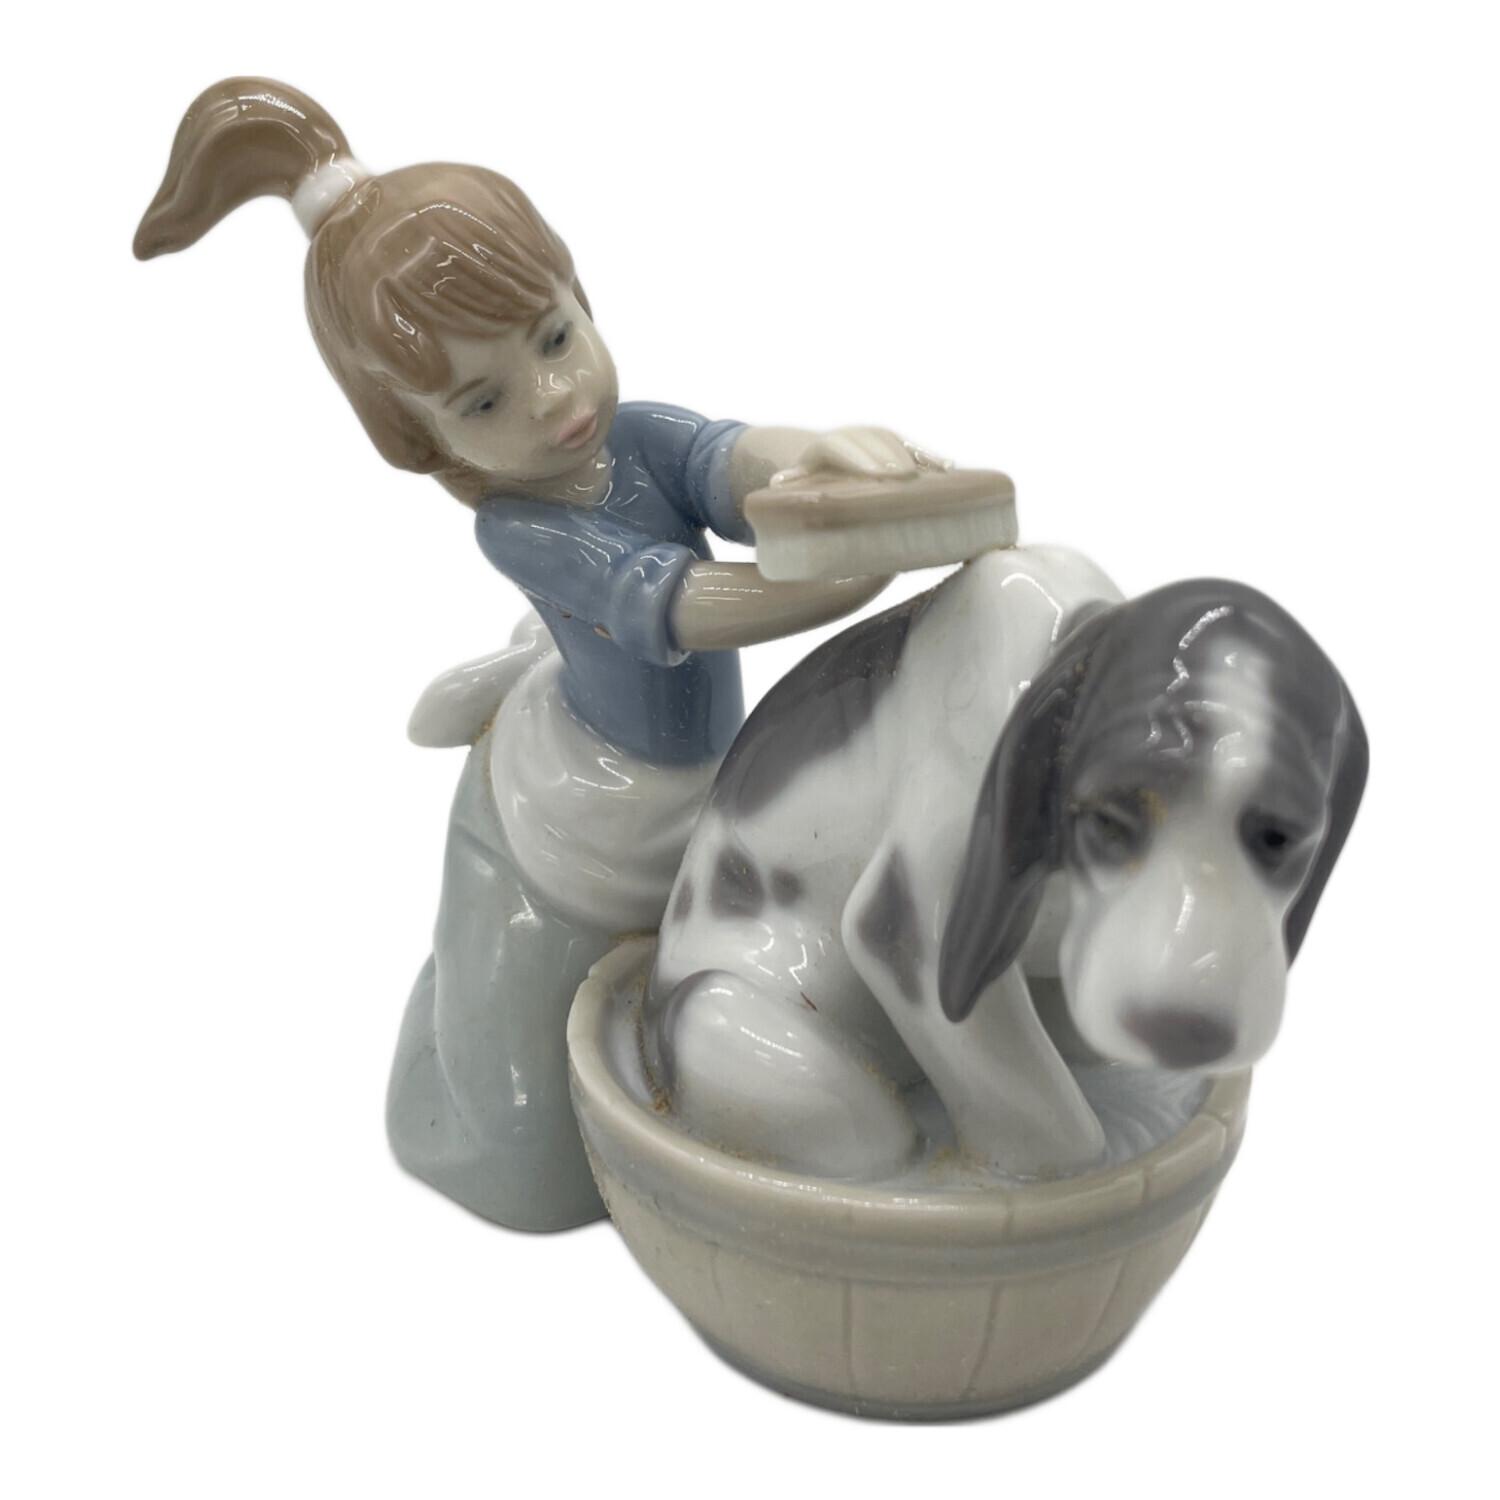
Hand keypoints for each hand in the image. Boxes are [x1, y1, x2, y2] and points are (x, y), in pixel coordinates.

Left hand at [770, 427, 950, 486]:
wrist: (824, 457)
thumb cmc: (811, 479)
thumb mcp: (799, 479)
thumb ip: (792, 482)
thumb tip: (776, 484)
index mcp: (828, 446)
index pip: (844, 449)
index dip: (861, 461)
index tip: (876, 475)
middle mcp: (855, 437)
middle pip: (875, 446)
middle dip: (891, 461)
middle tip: (906, 480)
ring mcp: (877, 439)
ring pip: (898, 445)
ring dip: (915, 460)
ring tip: (932, 479)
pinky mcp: (896, 445)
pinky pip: (915, 450)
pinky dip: (931, 459)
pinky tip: (949, 469)